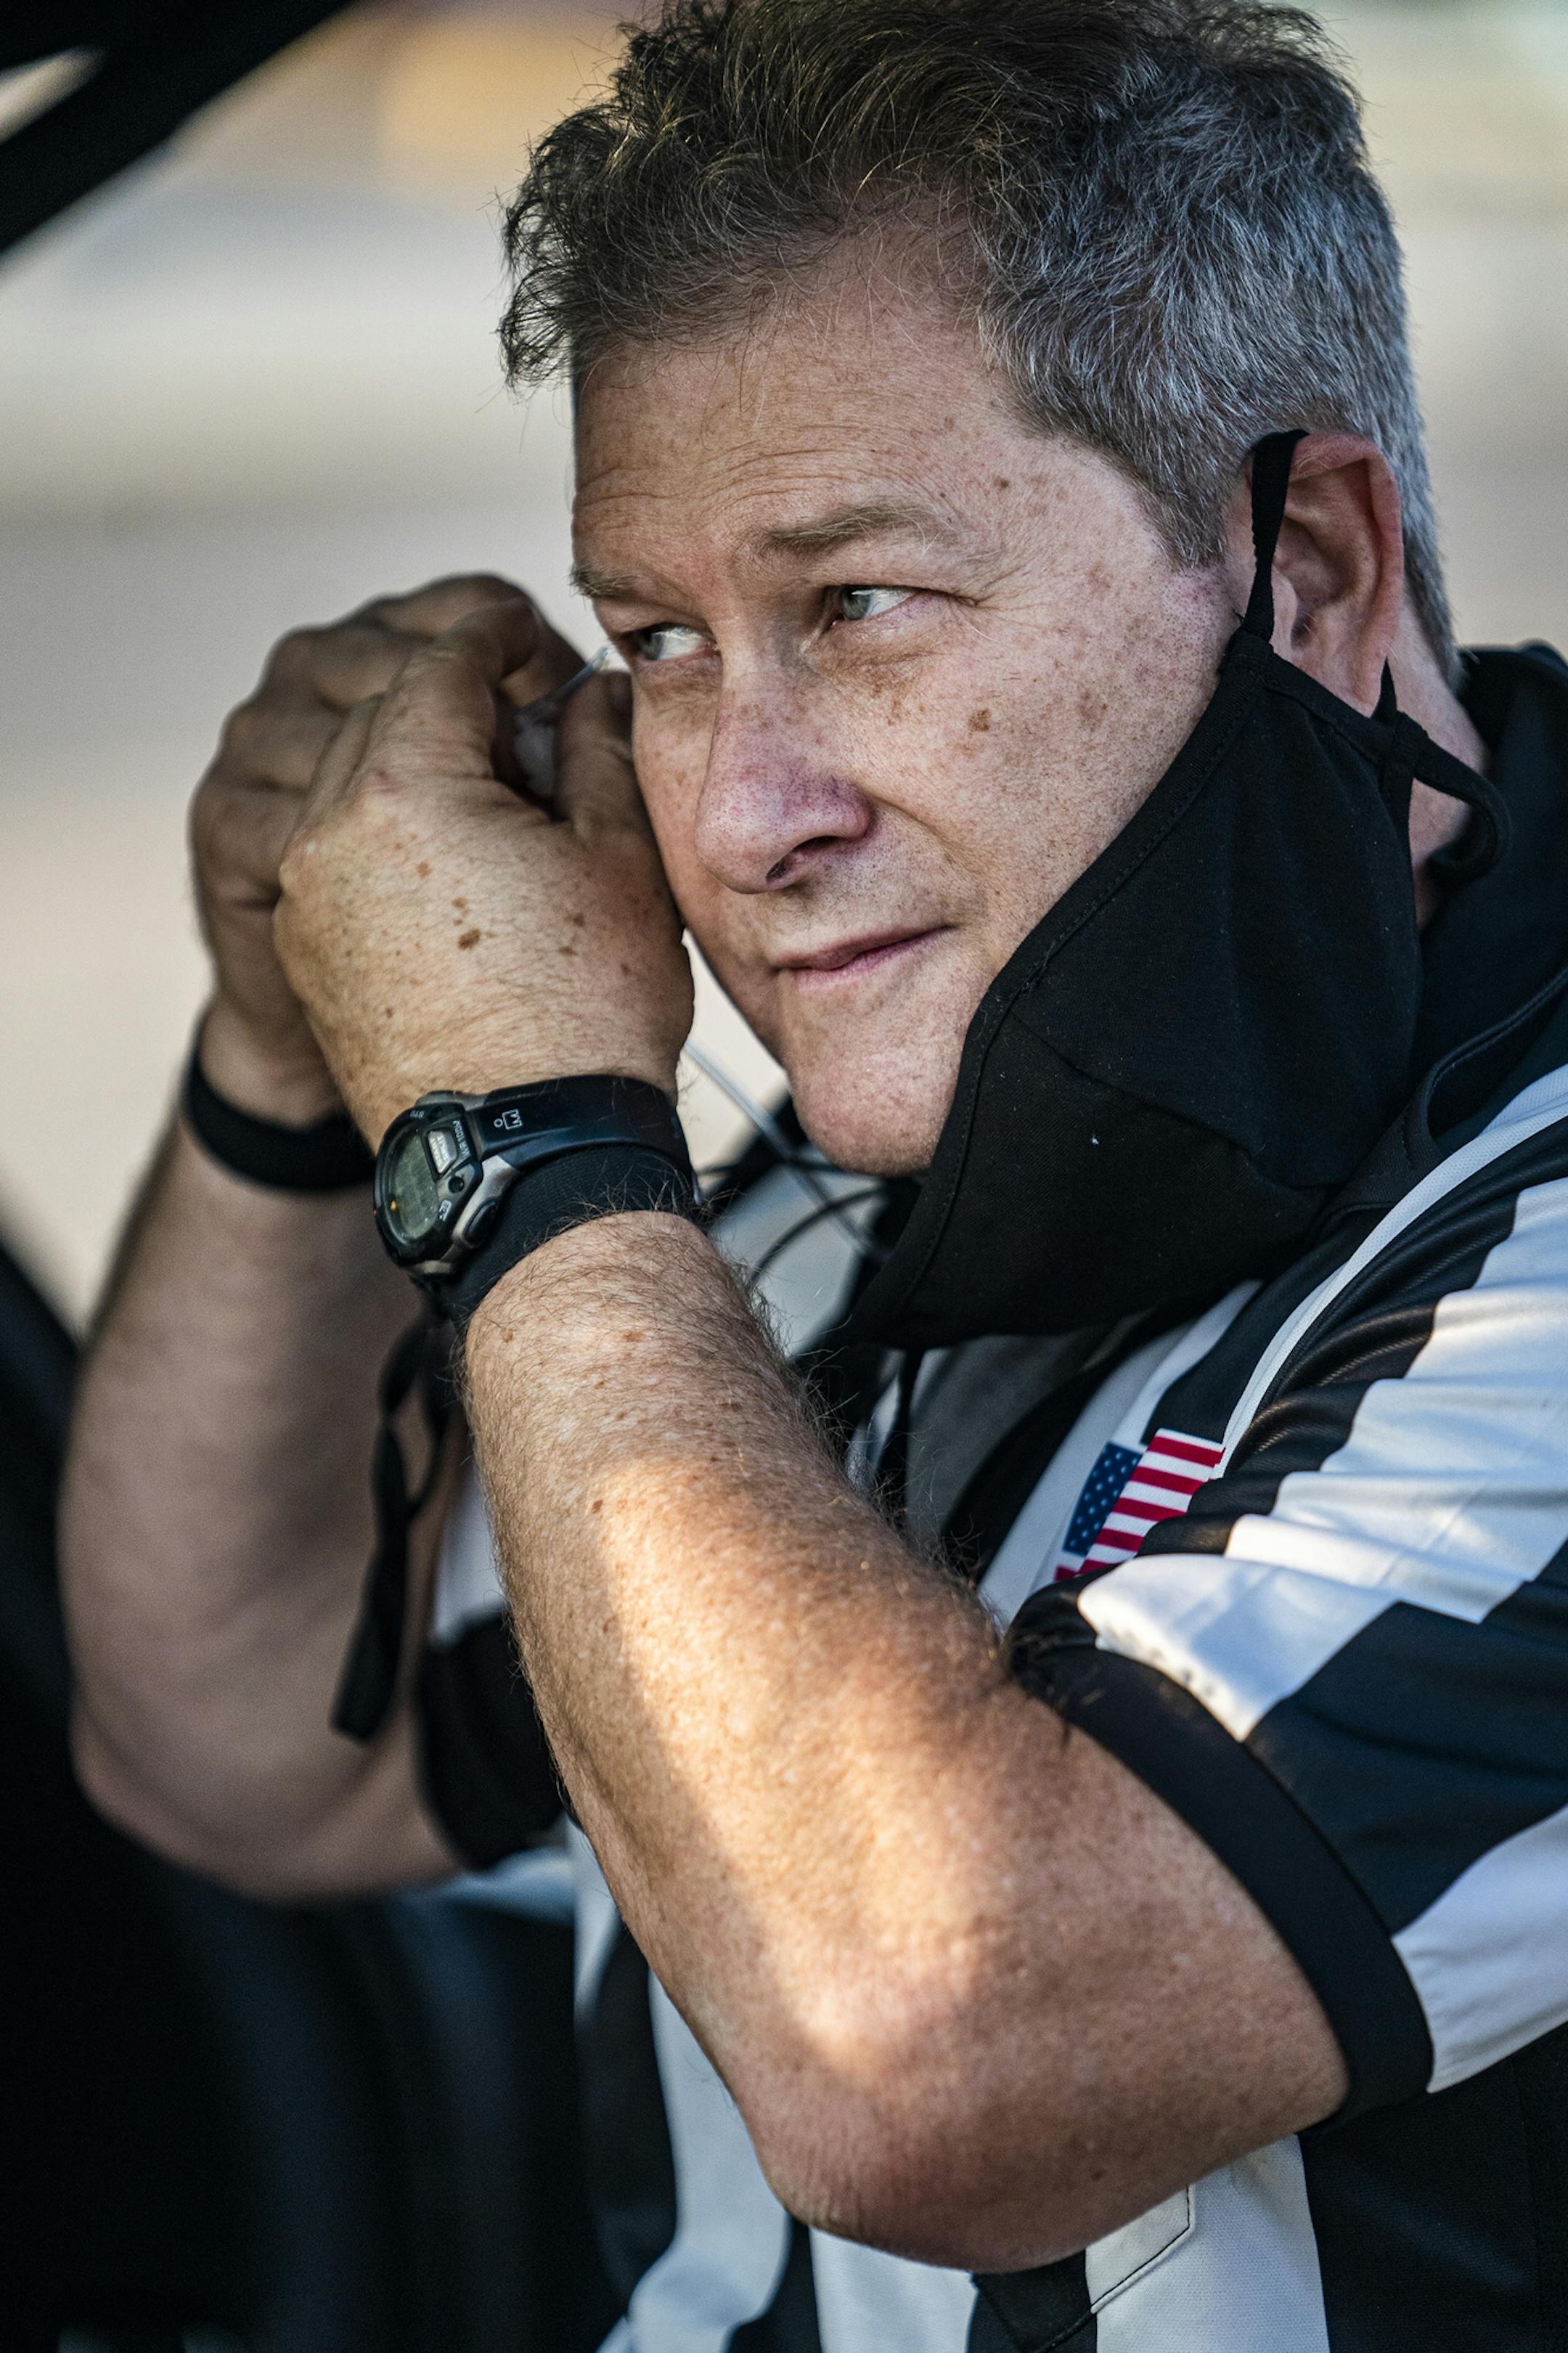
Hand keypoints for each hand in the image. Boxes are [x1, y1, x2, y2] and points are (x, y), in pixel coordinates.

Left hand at [273, 598, 694, 1145]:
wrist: (522, 1155)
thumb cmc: (584, 1016)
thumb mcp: (619, 856)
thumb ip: (594, 748)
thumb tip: (584, 696)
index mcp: (400, 786)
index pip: (442, 658)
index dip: (498, 635)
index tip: (532, 635)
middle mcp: (326, 828)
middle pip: (384, 708)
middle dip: (454, 693)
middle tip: (527, 711)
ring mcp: (303, 892)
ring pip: (351, 776)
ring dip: (416, 759)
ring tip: (496, 788)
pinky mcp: (305, 945)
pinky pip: (336, 848)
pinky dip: (388, 827)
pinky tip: (457, 853)